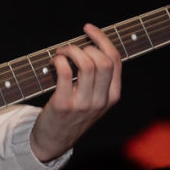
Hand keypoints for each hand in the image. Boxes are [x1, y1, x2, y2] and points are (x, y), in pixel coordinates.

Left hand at [31, 23, 121, 161]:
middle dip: (86, 46)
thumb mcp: (95, 100)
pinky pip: (65, 72)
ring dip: (71, 51)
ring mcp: (83, 104)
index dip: (102, 39)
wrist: (54, 141)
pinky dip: (59, 60)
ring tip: (61, 53)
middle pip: (103, 61)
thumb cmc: (73, 115)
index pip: (115, 60)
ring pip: (87, 64)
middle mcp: (101, 100)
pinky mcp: (63, 105)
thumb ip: (98, 78)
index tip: (89, 28)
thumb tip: (90, 44)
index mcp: (112, 96)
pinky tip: (54, 61)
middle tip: (70, 48)